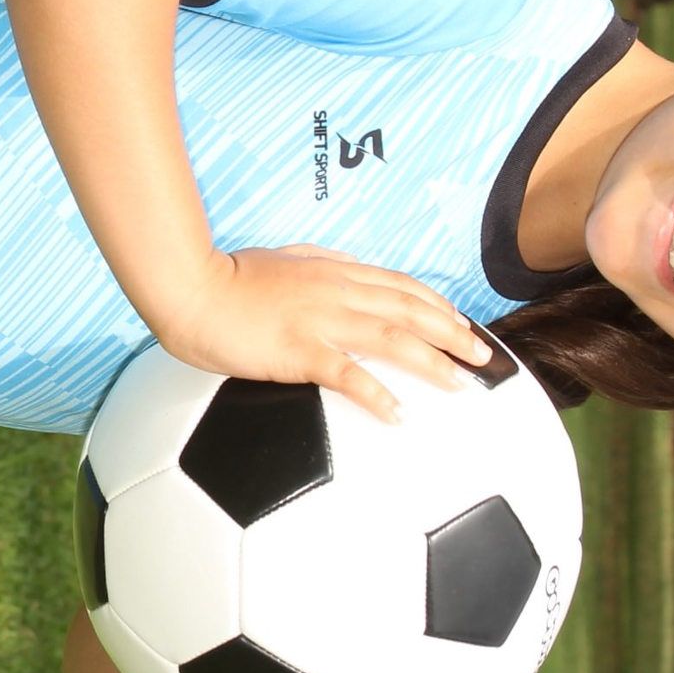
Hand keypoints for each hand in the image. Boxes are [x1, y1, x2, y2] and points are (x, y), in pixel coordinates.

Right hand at [156, 246, 493, 423]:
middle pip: (410, 310)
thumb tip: (344, 267)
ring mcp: (320, 320)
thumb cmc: (229, 278)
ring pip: (392, 338)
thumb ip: (318, 262)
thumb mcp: (284, 258)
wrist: (191, 290)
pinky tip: (398, 414)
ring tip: (460, 383)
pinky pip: (347, 374)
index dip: (437, 305)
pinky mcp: (298, 349)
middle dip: (452, 333)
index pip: (401, 286)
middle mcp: (336, 291)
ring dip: (432, 361)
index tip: (460, 324)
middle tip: (482, 357)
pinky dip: (377, 394)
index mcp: (334, 271)